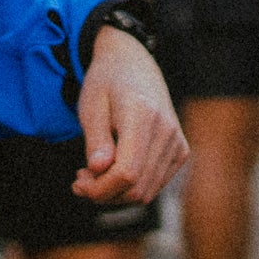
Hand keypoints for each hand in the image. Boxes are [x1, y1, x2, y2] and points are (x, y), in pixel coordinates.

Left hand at [73, 29, 187, 206]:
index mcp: (143, 115)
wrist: (133, 63)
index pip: (127, 173)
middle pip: (137, 189)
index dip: (100, 188)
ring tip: (93, 176)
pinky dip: (132, 188)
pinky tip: (113, 172)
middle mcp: (167, 131)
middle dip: (104, 194)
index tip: (78, 182)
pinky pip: (155, 185)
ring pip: (147, 193)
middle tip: (80, 181)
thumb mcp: (91, 106)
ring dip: (116, 194)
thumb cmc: (106, 83)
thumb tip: (98, 170)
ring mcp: (177, 142)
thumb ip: (95, 139)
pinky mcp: (180, 151)